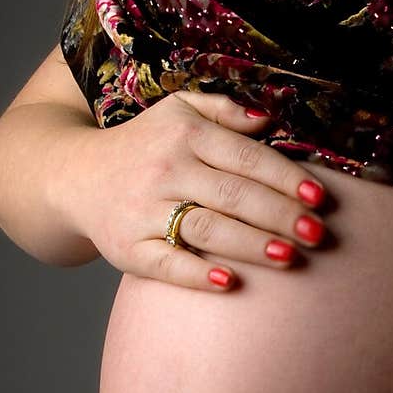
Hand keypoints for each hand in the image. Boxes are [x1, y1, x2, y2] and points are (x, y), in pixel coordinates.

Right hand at [64, 89, 331, 289]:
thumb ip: (224, 111)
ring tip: (290, 257)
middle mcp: (165, 170)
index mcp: (184, 135)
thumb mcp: (178, 111)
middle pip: (233, 195)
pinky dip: (196, 274)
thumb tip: (270, 120)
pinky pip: (166, 264)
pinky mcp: (127, 248)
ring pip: (206, 228)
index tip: (320, 198)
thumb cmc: (143, 146)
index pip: (246, 157)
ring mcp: (144, 211)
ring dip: (251, 244)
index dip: (286, 178)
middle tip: (319, 234)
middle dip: (280, 215)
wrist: (72, 176)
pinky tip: (229, 282)